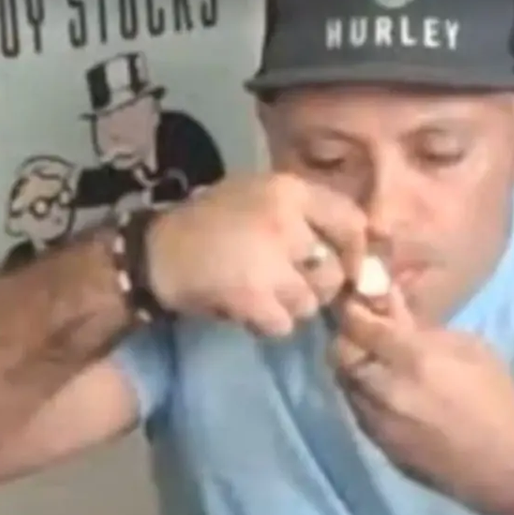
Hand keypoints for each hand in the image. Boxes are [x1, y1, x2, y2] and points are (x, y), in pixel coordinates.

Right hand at [147, 174, 366, 336]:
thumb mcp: (260, 200)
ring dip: (287, 307)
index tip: (344, 268)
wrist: (154, 250)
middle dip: (314, 287)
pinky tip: (244, 309)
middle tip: (285, 285)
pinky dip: (266, 324)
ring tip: (259, 294)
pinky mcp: (252, 294)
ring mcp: (268, 259)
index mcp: (289, 190)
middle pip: (332, 271)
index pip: (352, 221)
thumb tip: (359, 264)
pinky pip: (283, 324)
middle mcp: (286, 220)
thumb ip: (306, 222)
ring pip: (309, 302)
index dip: (355, 252)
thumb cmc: (208, 224)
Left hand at [330, 288, 513, 504]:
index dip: (354, 309)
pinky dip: (363, 394)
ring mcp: (378, 422)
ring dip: (353, 366)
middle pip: (340, 354)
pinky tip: (384, 391)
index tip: (360, 302)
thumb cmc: (502, 400)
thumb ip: (423, 328)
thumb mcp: (471, 349)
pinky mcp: (380, 447)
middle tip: (365, 332)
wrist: (513, 470)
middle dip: (349, 337)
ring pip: (345, 383)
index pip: (359, 325)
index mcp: (414, 359)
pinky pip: (357, 410)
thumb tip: (391, 306)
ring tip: (375, 361)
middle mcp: (385, 390)